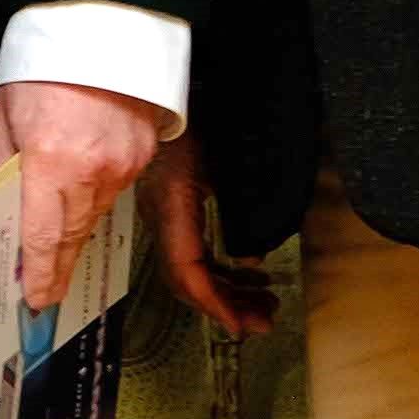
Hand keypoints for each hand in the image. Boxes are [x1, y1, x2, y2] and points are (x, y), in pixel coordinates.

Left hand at [0, 77, 169, 314]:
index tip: (35, 298)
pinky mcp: (142, 154)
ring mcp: (123, 165)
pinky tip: (80, 197)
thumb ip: (4, 167)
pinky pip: (114, 188)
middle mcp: (92, 171)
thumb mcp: (6, 118)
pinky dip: (95, 197)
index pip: (44, 236)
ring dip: (75, 232)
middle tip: (45, 291)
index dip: (40, 273)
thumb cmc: (43, 69)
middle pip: (73, 234)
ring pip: (95, 214)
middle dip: (58, 265)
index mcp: (50, 162)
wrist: (99, 28)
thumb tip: (3, 209)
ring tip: (57, 252)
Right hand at [147, 129, 275, 335]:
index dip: (213, 303)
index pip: (188, 271)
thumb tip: (251, 258)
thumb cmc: (189, 118)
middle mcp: (163, 216)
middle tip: (263, 321)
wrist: (155, 93)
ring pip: (191, 269)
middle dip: (225, 305)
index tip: (241, 325)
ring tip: (262, 302)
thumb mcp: (223, 160)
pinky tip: (246, 271)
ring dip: (226, 290)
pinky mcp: (173, 207)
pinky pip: (193, 250)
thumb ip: (242, 206)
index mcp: (173, 207)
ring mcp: (164, 213)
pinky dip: (219, 269)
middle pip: (188, 279)